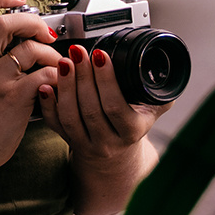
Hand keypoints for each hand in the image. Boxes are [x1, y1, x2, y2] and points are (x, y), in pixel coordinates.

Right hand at [0, 0, 62, 180]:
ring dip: (51, 54)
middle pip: (5, 22)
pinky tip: (55, 84)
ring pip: (30, 48)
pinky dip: (56, 76)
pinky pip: (43, 75)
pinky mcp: (12, 98)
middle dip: (33, 22)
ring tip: (54, 66)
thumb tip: (24, 33)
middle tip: (46, 35)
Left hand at [37, 43, 162, 214]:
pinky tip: (46, 86)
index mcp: (130, 132)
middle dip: (83, 77)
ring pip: (70, 117)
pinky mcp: (68, 141)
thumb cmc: (132, 129)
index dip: (106, 81)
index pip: (115, 106)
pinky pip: (55, 125)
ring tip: (64, 63)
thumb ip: (159, 95)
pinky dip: (47, 105)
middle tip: (78, 52)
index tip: (101, 55)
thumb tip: (168, 70)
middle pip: (90, 110)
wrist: (115, 161)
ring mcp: (85, 143)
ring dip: (65, 87)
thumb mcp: (151, 114)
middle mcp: (107, 141)